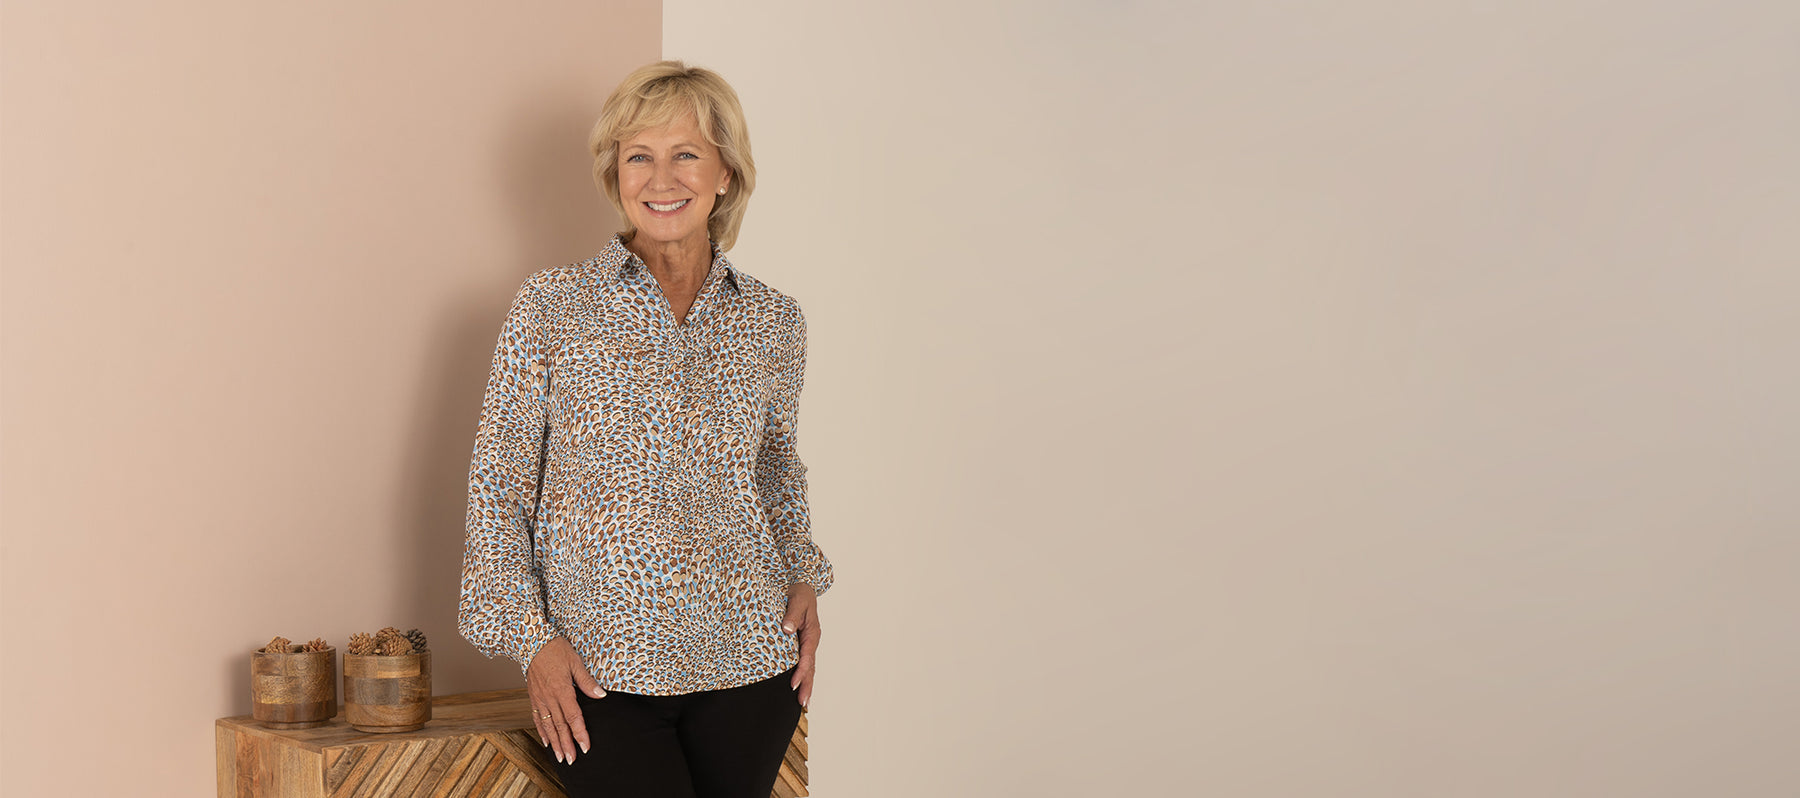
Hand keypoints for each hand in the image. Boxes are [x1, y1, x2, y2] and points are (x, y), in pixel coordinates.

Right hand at [526, 636, 604, 764]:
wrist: (531, 641)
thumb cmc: (555, 649)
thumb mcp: (575, 662)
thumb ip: (587, 681)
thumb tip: (601, 695)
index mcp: (562, 690)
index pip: (573, 717)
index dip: (580, 734)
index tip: (585, 747)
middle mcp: (550, 698)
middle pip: (560, 726)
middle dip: (567, 745)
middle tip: (572, 760)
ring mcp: (540, 698)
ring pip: (548, 725)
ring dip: (555, 743)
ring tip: (560, 757)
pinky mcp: (534, 697)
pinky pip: (538, 717)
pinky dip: (542, 731)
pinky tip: (547, 741)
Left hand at [781, 583, 821, 707]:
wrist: (801, 586)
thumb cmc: (799, 592)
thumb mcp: (796, 600)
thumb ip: (792, 614)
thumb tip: (787, 630)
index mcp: (812, 632)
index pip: (806, 656)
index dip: (801, 672)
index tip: (793, 685)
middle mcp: (810, 641)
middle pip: (811, 667)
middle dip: (807, 685)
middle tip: (803, 703)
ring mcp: (806, 644)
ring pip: (808, 667)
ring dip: (806, 684)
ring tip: (804, 703)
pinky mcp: (800, 644)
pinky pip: (803, 662)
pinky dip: (802, 676)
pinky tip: (798, 686)